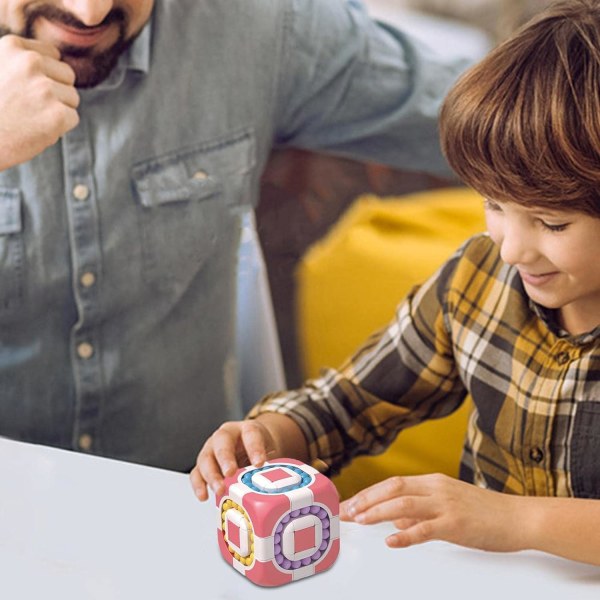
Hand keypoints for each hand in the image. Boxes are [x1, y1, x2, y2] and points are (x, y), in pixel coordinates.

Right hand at [0, 35, 79, 170]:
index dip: (46, 75)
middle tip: (29, 106)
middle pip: (67, 75)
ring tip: (29, 118)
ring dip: (57, 110)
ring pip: (72, 97)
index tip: (27, 89)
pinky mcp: (57, 113)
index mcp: (12, 46)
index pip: (53, 55)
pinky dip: (59, 128)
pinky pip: (72, 118)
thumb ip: (20, 63)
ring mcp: (45, 88)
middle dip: (56, 91)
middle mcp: (30, 62)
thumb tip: (55, 60)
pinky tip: (35, 129)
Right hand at [190, 419, 276, 501]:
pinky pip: (197, 472)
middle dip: (225, 458)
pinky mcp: (204, 463)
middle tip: (231, 473)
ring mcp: (212, 448)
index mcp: (246, 429)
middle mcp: (226, 435)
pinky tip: (204, 495)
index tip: (260, 463)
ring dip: (211, 475)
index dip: (255, 448)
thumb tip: (281, 485)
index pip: (250, 433)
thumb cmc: (259, 449)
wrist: (250, 445)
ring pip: (206, 458)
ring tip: (219, 489)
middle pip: (222, 442)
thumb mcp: (269, 451)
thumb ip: (272, 464)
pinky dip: (198, 484)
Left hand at [340, 473, 526, 552]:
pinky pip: (425, 529)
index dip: (368, 493)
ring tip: (359, 521)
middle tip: (346, 511)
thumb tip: (394, 519)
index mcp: (433, 482)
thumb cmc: (485, 513)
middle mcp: (436, 488)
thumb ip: (420, 510)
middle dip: (365, 499)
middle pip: (392, 488)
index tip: (349, 503)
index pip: (392, 483)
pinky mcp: (457, 524)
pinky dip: (405, 534)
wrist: (519, 518)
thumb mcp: (448, 505)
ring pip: (403, 504)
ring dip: (377, 512)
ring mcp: (446, 505)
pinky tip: (391, 541)